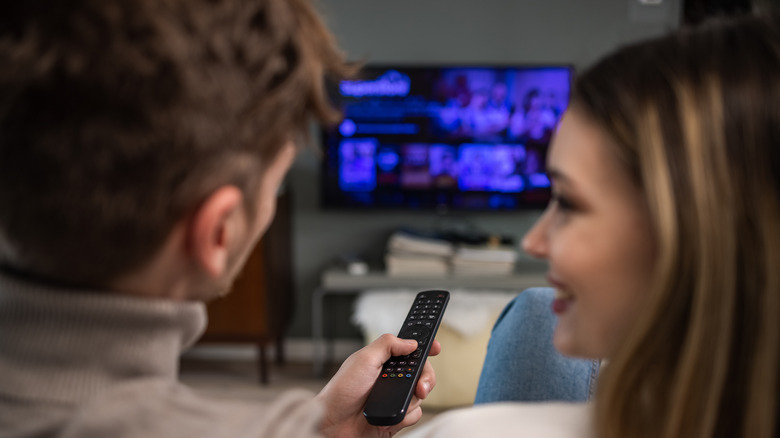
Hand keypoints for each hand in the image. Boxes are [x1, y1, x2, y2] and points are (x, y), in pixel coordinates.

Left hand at [315, 334, 440, 437]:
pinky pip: (414, 414)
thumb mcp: (364, 358)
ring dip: (411, 398)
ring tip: (395, 401)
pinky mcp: (396, 416)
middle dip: (425, 377)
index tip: (436, 347)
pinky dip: (405, 415)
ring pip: (420, 394)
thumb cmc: (342, 391)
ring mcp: (394, 398)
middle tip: (420, 385)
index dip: (424, 348)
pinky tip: (391, 415)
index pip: (409, 351)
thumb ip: (387, 344)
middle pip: (422, 372)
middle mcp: (391, 379)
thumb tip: (410, 342)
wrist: (335, 423)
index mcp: (383, 362)